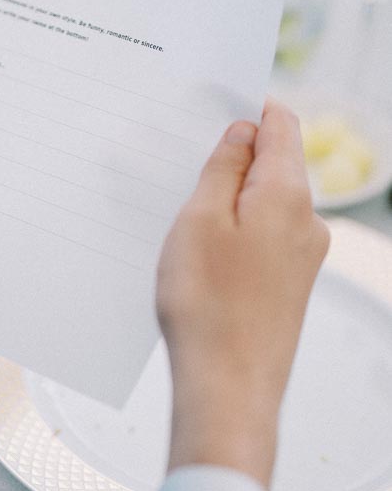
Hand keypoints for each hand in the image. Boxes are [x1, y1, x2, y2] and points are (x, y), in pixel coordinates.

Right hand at [157, 102, 328, 487]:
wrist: (229, 389)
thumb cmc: (208, 306)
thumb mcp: (199, 220)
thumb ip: (224, 168)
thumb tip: (244, 131)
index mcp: (288, 194)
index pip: (281, 125)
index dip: (249, 106)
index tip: (212, 101)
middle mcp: (308, 222)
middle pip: (275, 164)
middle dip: (232, 157)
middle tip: (182, 162)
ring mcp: (303, 257)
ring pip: (265, 204)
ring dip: (229, 200)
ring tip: (182, 217)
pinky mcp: (290, 287)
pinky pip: (263, 239)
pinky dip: (234, 233)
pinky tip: (201, 255)